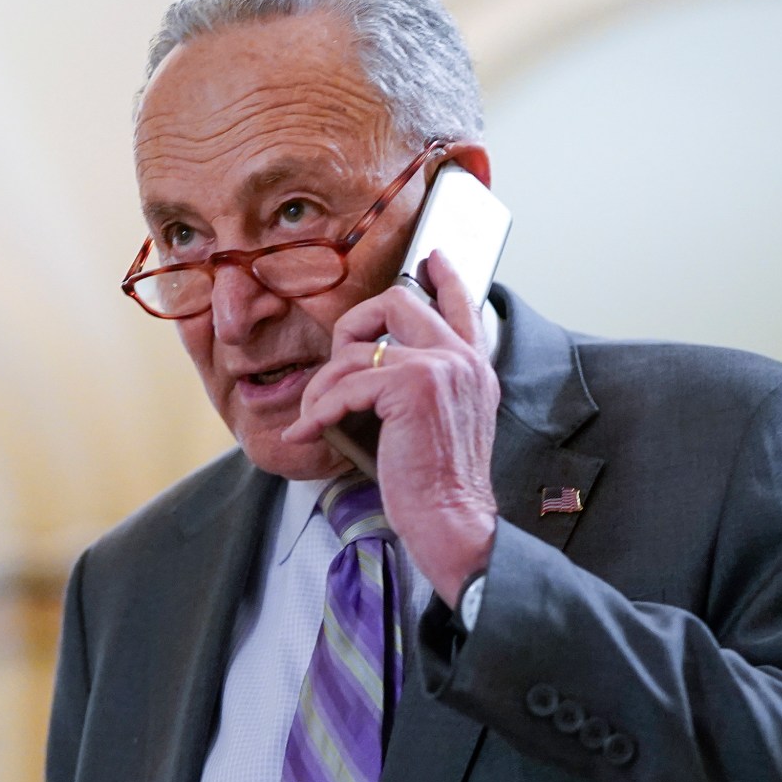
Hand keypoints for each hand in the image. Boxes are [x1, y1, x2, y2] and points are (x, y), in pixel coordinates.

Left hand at [288, 251, 499, 603]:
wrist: (453, 523)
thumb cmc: (439, 490)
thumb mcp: (440, 427)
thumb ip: (422, 392)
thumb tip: (369, 376)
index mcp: (473, 369)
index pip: (462, 305)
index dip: (445, 276)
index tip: (432, 258)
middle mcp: (462, 360)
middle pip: (398, 302)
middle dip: (351, 326)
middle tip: (335, 365)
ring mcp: (441, 367)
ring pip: (357, 351)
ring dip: (323, 387)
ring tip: (313, 418)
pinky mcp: (413, 386)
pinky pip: (345, 385)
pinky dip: (318, 411)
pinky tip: (308, 433)